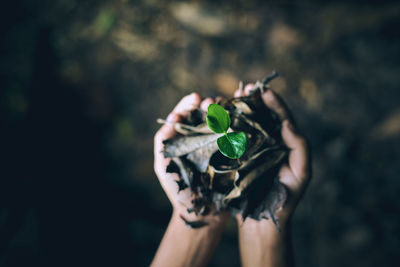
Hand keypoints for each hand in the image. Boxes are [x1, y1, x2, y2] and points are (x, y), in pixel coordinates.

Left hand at [154, 93, 228, 224]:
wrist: (201, 211)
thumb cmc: (179, 188)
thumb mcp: (163, 162)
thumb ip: (163, 139)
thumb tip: (174, 115)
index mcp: (186, 137)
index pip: (188, 114)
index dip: (191, 104)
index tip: (196, 98)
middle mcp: (203, 138)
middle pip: (206, 115)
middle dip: (208, 105)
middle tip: (210, 102)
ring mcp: (220, 145)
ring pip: (223, 122)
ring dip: (223, 111)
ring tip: (223, 107)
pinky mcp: (234, 154)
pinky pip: (237, 135)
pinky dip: (238, 124)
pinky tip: (237, 118)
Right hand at [234, 84, 310, 266]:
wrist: (264, 221)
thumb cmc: (286, 198)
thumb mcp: (301, 173)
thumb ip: (300, 147)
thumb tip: (288, 123)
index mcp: (284, 144)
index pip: (281, 118)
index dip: (274, 102)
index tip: (264, 90)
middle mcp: (267, 144)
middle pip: (261, 117)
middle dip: (254, 101)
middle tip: (245, 88)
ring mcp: (250, 151)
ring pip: (245, 125)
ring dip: (238, 110)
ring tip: (231, 97)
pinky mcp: (236, 160)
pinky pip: (231, 140)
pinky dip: (226, 126)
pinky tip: (220, 117)